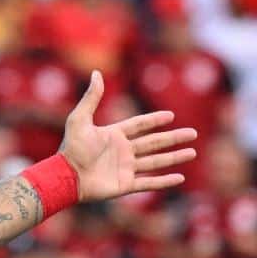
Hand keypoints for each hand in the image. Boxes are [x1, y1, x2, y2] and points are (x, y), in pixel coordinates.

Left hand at [59, 70, 196, 201]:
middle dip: (173, 138)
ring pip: (156, 161)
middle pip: (153, 143)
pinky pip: (149, 182)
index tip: (170, 116)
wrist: (66, 176)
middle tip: (193, 133)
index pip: (139, 125)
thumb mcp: (80, 119)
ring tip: (192, 153)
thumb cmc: (71, 148)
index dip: (154, 120)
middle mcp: (122, 151)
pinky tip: (180, 178)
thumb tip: (96, 72)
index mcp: (113, 135)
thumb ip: (91, 97)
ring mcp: (125, 168)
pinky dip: (164, 181)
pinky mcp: (125, 185)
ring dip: (174, 157)